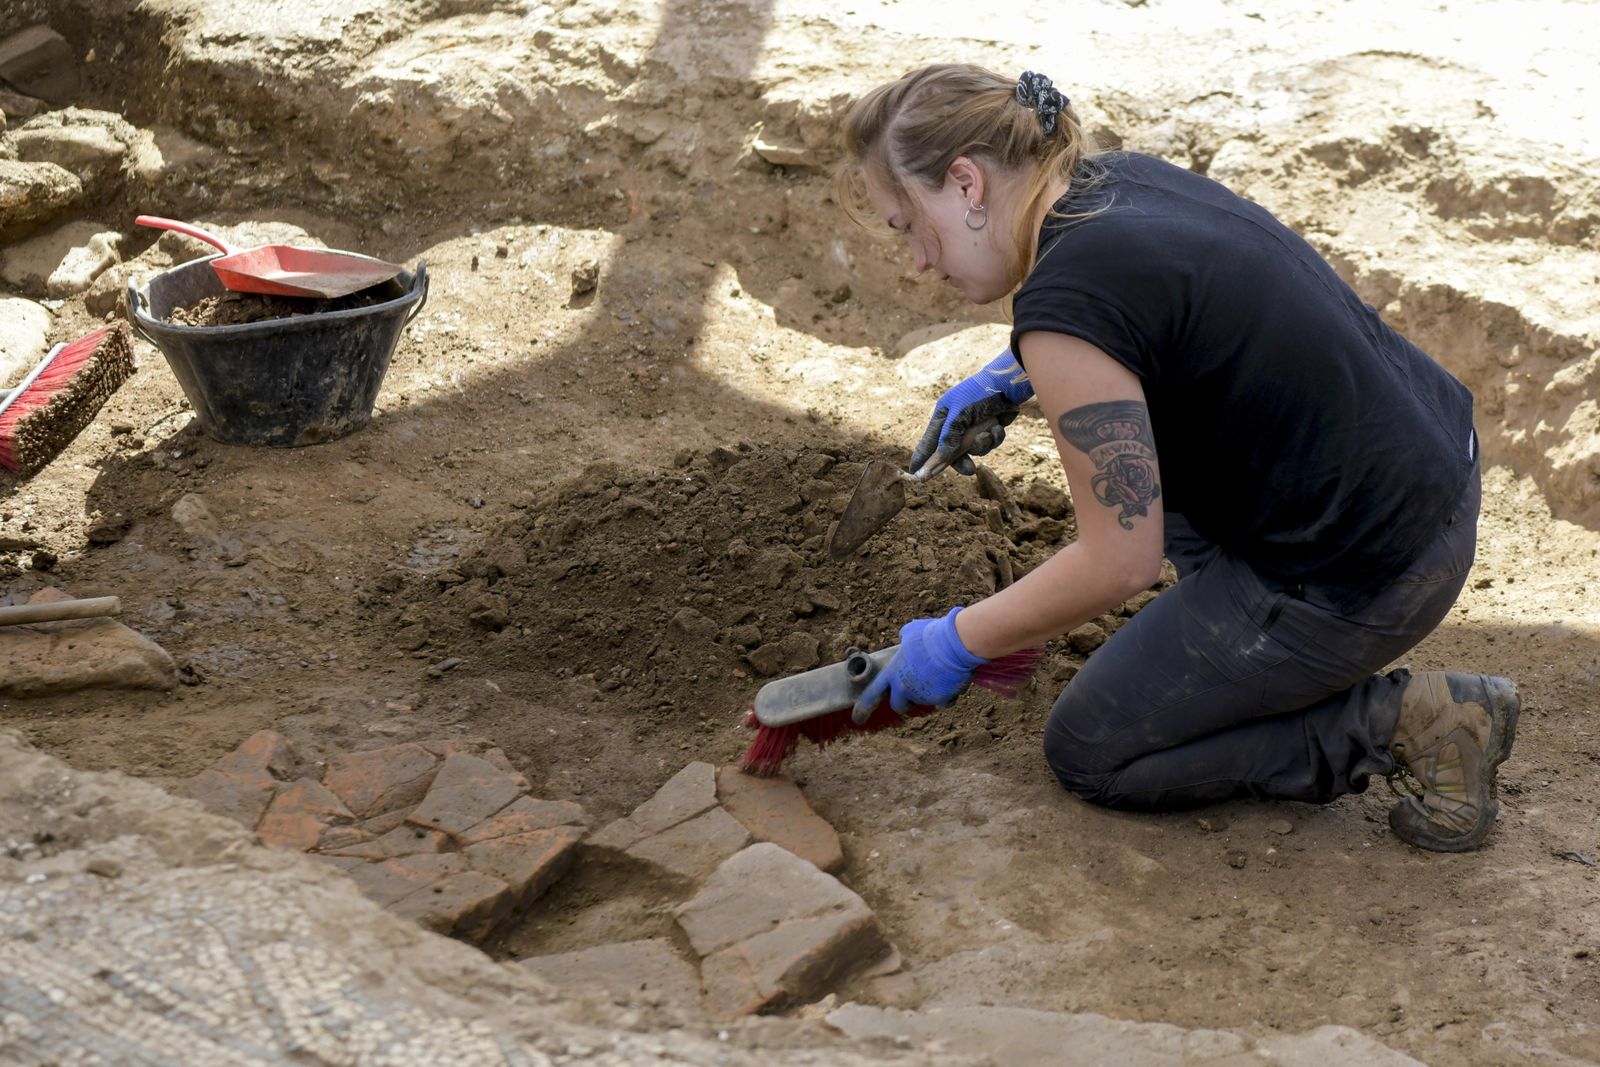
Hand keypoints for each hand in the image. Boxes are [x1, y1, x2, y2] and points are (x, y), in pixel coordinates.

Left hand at [853, 608, 989, 721]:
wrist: (953, 643)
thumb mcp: (911, 631)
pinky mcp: (942, 699)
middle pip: (899, 706)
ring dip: (930, 692)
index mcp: (893, 673)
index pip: (873, 693)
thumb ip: (904, 639)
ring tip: (940, 672)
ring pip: (925, 701)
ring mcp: (923, 695)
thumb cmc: (930, 635)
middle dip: (905, 702)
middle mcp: (905, 688)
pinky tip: (953, 679)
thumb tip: (905, 638)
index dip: (864, 707)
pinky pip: (945, 701)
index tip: (857, 718)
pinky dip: (949, 694)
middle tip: (913, 691)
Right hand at [909, 348, 1033, 475]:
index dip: (922, 458)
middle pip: (953, 451)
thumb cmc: (978, 395)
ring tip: (987, 434)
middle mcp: (957, 422)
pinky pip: (990, 442)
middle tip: (969, 470)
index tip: (915, 474)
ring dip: (983, 444)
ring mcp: (974, 426)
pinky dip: (995, 436)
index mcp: (944, 416)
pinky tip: (997, 426)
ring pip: (975, 449)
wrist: (1007, 383)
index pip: (929, 442)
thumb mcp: (960, 416)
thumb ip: (948, 439)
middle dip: (963, 460)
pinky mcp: (990, 427)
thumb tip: (939, 461)